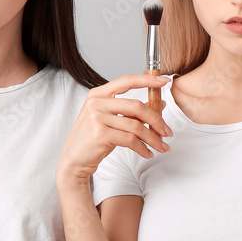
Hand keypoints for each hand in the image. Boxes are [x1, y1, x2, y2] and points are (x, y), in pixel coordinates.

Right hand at [57, 74, 172, 185]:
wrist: (74, 160)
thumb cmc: (94, 139)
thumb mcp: (113, 121)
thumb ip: (132, 111)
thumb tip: (160, 104)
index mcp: (99, 94)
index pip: (127, 81)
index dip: (147, 80)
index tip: (164, 81)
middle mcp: (96, 102)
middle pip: (136, 106)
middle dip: (157, 120)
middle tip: (167, 131)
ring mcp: (96, 117)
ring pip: (136, 126)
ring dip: (153, 138)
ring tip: (161, 146)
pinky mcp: (99, 134)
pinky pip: (130, 140)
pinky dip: (142, 148)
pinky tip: (147, 153)